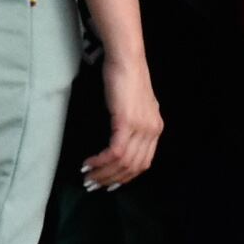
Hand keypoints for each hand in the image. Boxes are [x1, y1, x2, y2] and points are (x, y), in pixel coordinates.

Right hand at [83, 57, 162, 189]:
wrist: (126, 59)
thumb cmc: (127, 77)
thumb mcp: (136, 105)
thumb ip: (134, 123)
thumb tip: (121, 139)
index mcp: (156, 128)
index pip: (144, 163)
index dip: (126, 177)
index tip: (109, 184)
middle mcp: (152, 130)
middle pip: (133, 167)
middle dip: (111, 179)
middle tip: (92, 184)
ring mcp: (141, 127)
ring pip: (123, 163)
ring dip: (103, 172)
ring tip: (87, 175)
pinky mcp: (126, 122)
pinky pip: (115, 152)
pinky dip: (101, 161)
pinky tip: (89, 162)